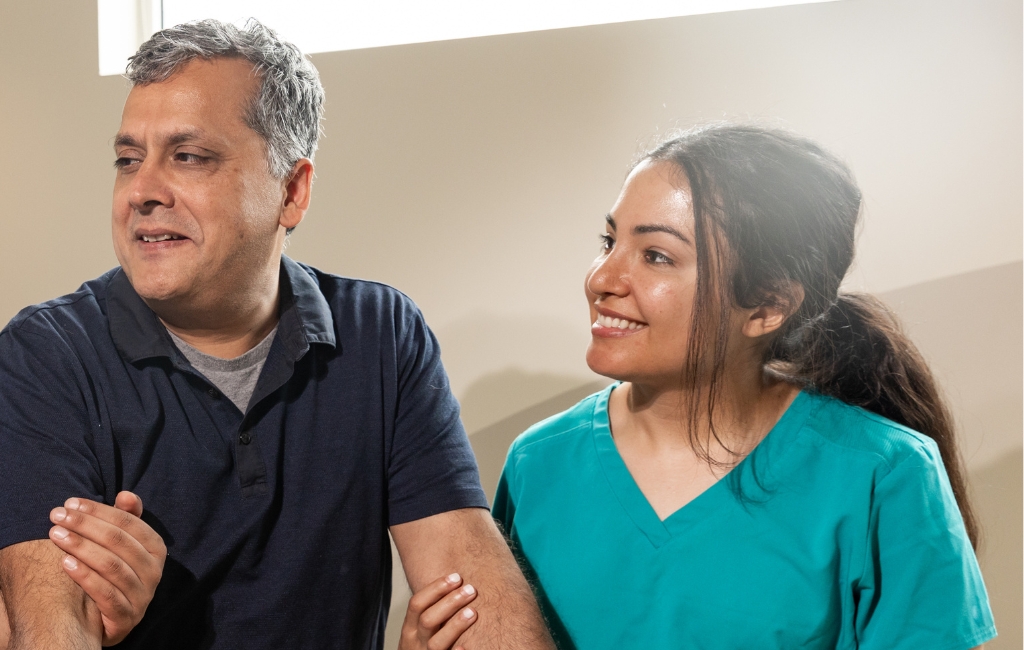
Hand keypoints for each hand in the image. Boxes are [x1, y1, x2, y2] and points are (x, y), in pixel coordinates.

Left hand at [48, 491, 166, 645]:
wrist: (110, 618)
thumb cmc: (113, 571)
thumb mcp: (122, 544)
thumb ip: (125, 519)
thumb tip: (126, 495)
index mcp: (155, 548)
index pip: (128, 522)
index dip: (98, 510)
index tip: (70, 503)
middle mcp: (154, 571)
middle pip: (118, 541)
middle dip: (84, 525)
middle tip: (57, 516)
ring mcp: (142, 595)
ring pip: (111, 566)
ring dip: (81, 547)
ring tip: (55, 535)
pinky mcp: (126, 617)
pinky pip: (106, 594)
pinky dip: (85, 577)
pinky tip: (65, 563)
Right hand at [399, 572, 477, 649]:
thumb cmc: (424, 644)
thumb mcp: (420, 629)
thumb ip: (434, 611)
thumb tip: (457, 580)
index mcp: (409, 628)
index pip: (417, 603)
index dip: (436, 588)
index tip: (457, 576)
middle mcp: (414, 643)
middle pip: (428, 620)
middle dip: (450, 602)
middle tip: (470, 590)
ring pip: (436, 643)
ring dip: (454, 626)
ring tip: (473, 612)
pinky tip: (466, 647)